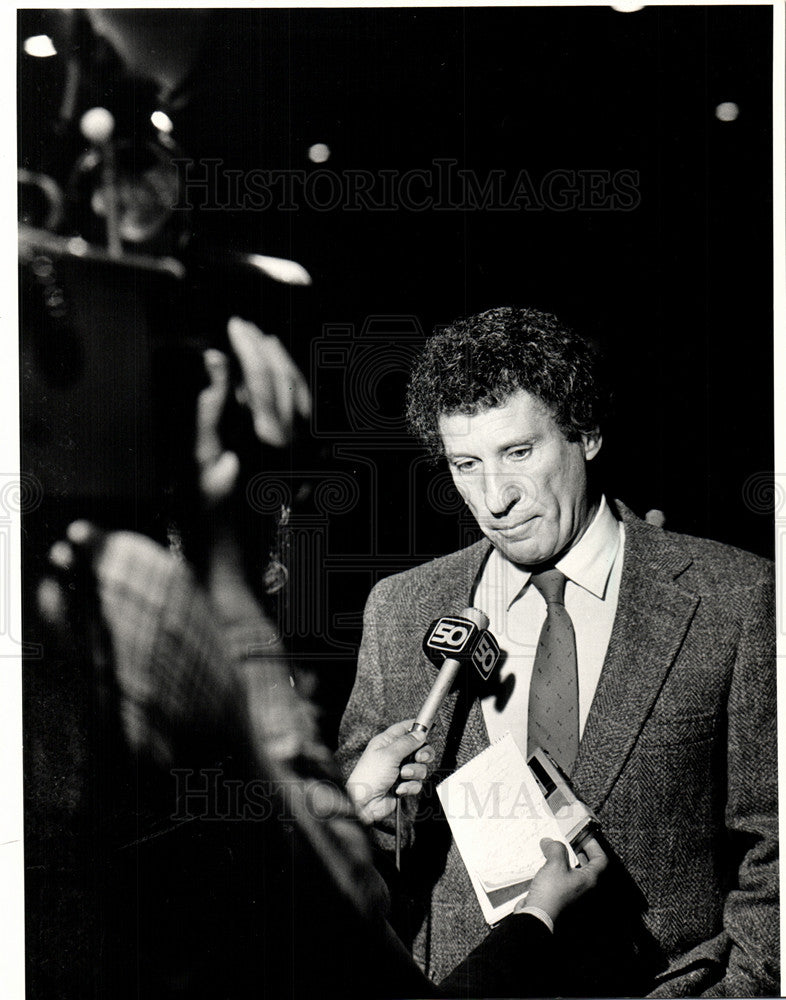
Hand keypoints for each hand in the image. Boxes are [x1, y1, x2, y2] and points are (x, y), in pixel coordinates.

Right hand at [196, 316, 311, 506]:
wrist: (236, 565)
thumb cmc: (209, 520)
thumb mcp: (199, 462)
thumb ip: (210, 408)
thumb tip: (216, 361)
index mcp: (268, 439)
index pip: (262, 377)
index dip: (248, 347)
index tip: (234, 325)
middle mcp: (295, 445)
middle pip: (287, 381)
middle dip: (267, 350)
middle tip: (246, 328)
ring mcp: (304, 457)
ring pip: (303, 397)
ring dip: (285, 367)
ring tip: (266, 345)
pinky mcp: (304, 468)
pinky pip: (308, 418)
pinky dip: (295, 393)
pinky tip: (282, 385)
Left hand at [346, 720, 434, 824]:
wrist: (365, 804)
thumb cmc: (369, 776)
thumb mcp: (389, 754)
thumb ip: (407, 743)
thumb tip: (420, 734)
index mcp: (387, 742)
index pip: (405, 728)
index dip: (417, 728)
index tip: (426, 731)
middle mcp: (394, 755)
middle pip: (419, 748)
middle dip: (422, 754)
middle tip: (418, 757)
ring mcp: (399, 770)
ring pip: (420, 767)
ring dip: (414, 772)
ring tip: (402, 775)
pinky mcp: (403, 785)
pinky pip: (417, 783)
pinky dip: (410, 786)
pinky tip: (399, 788)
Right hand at [516, 834, 606, 923]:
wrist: (537, 916)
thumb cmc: (552, 893)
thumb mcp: (555, 864)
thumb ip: (556, 849)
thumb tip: (550, 842)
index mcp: (589, 880)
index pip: (600, 860)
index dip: (593, 845)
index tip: (583, 836)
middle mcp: (584, 888)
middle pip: (587, 865)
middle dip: (576, 851)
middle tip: (566, 841)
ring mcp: (572, 894)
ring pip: (573, 872)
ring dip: (564, 860)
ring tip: (552, 850)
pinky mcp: (561, 897)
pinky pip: (562, 879)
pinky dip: (556, 870)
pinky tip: (545, 864)